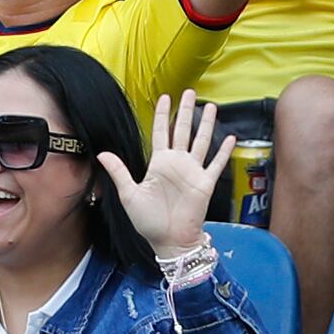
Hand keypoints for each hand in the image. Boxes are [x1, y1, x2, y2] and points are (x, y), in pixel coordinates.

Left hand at [110, 97, 226, 260]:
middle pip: (183, 131)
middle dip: (185, 111)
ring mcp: (193, 172)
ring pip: (201, 142)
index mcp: (158, 163)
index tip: (164, 98)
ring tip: (211, 107)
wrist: (169, 241)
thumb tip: (102, 153)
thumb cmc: (149, 221)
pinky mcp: (205, 184)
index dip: (162, 115)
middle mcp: (177, 164)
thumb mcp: (129, 195)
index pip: (161, 132)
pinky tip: (230, 138)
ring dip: (206, 125)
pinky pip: (216, 164)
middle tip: (189, 92)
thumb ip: (119, 172)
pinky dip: (224, 151)